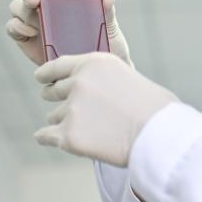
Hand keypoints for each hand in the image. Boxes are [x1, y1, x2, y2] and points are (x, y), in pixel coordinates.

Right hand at [6, 0, 133, 67]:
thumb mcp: (109, 26)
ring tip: (35, 25)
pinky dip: (17, 28)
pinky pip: (13, 28)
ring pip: (18, 8)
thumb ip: (107, 9)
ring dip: (22, 12)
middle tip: (34, 0)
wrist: (95, 70)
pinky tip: (31, 34)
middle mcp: (47, 5)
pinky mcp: (25, 38)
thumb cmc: (104, 43)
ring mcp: (34, 21)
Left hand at [33, 52, 178, 166]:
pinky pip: (47, 136)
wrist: (161, 135)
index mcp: (94, 63)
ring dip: (64, 121)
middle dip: (58, 99)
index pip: (58, 65)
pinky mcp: (69, 136)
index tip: (40, 78)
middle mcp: (79, 83)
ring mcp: (72, 109)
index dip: (46, 73)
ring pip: (54, 116)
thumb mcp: (129, 77)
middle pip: (54, 91)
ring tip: (87, 130)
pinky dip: (47, 137)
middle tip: (71, 108)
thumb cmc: (156, 109)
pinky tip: (46, 138)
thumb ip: (105, 80)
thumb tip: (92, 95)